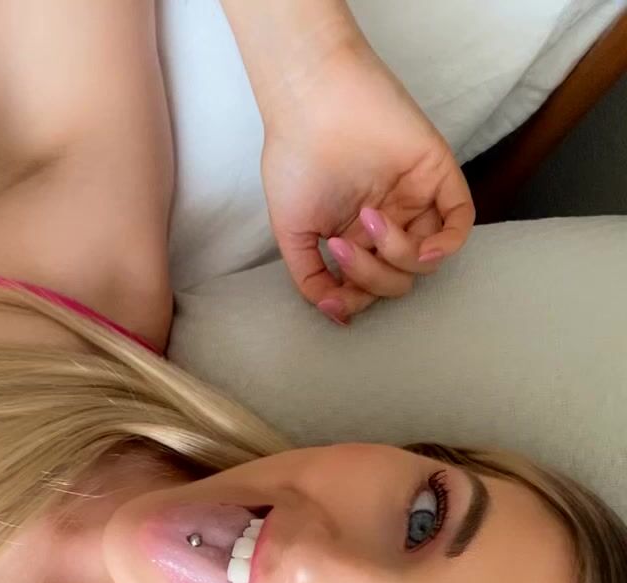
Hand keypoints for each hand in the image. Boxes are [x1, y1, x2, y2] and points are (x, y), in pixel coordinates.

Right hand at [259, 39, 474, 323]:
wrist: (310, 102)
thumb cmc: (295, 158)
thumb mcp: (291, 233)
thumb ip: (310, 277)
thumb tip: (335, 312)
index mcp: (356, 235)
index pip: (370, 286)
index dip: (356, 299)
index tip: (335, 296)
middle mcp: (388, 220)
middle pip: (399, 279)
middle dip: (372, 277)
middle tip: (343, 246)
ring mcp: (415, 199)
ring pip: (427, 259)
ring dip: (398, 256)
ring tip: (367, 221)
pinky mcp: (437, 175)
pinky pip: (459, 223)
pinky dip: (448, 245)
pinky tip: (426, 249)